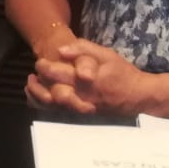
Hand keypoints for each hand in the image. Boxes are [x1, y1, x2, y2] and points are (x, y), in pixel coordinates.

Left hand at [27, 38, 168, 118]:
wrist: (138, 98)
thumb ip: (83, 49)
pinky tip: (39, 98)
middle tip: (35, 74)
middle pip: (49, 91)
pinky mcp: (81, 118)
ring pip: (51, 106)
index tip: (40, 61)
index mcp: (84, 80)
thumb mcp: (106, 55)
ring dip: (37, 96)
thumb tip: (60, 49)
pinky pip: (57, 115)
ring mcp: (80, 110)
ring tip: (31, 86)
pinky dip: (44, 107)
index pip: (55, 73)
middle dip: (38, 82)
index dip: (44, 66)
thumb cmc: (122, 74)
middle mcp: (80, 96)